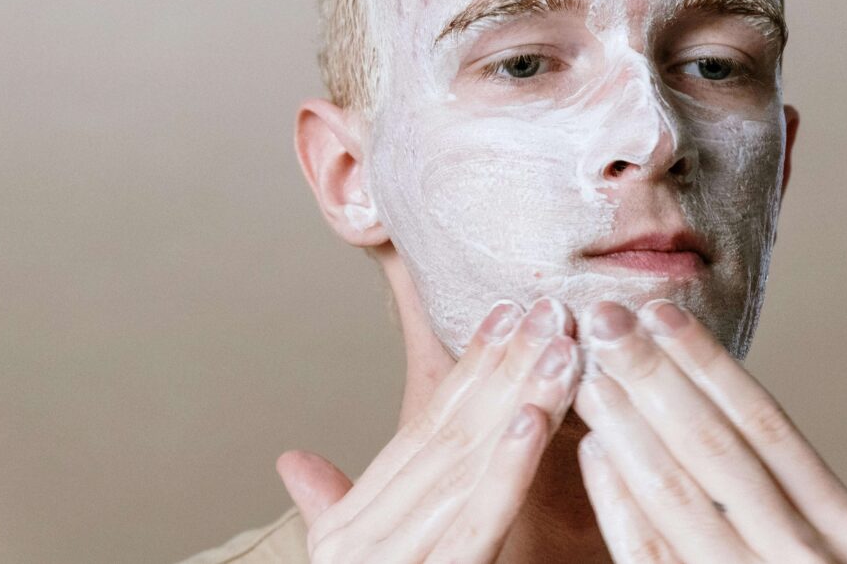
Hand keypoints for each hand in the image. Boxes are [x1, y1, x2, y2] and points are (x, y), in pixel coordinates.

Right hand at [276, 297, 580, 562]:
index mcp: (354, 526)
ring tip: (555, 344)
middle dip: (502, 367)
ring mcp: (387, 562)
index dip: (468, 370)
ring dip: (515, 400)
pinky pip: (473, 524)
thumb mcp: (353, 561)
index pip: (423, 432)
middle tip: (546, 307)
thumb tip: (291, 459)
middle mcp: (362, 537)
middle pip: (447, 435)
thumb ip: (330, 509)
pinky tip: (533, 419)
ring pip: (463, 466)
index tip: (506, 313)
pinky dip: (505, 470)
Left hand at [573, 300, 846, 562]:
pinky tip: (589, 448)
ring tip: (589, 371)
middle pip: (714, 452)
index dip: (711, 368)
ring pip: (675, 496)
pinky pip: (646, 556)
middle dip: (654, 379)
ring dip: (627, 429)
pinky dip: (615, 501)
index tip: (663, 313)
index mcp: (843, 542)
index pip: (770, 432)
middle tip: (605, 319)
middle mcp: (796, 563)